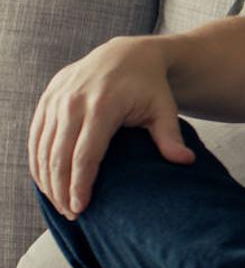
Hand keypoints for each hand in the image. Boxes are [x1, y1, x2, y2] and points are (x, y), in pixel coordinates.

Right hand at [28, 36, 194, 219]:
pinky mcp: (47, 98)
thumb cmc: (149, 85)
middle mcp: (74, 101)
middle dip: (61, 190)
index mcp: (103, 105)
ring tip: (59, 203)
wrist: (127, 53)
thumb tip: (186, 162)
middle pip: (58, 156)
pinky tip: (46, 181)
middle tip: (71, 214)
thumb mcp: (164, 108)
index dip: (79, 185)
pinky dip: (37, 161)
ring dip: (46, 180)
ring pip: (42, 148)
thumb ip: (170, 136)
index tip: (81, 208)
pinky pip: (35, 136)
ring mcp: (57, 98)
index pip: (84, 154)